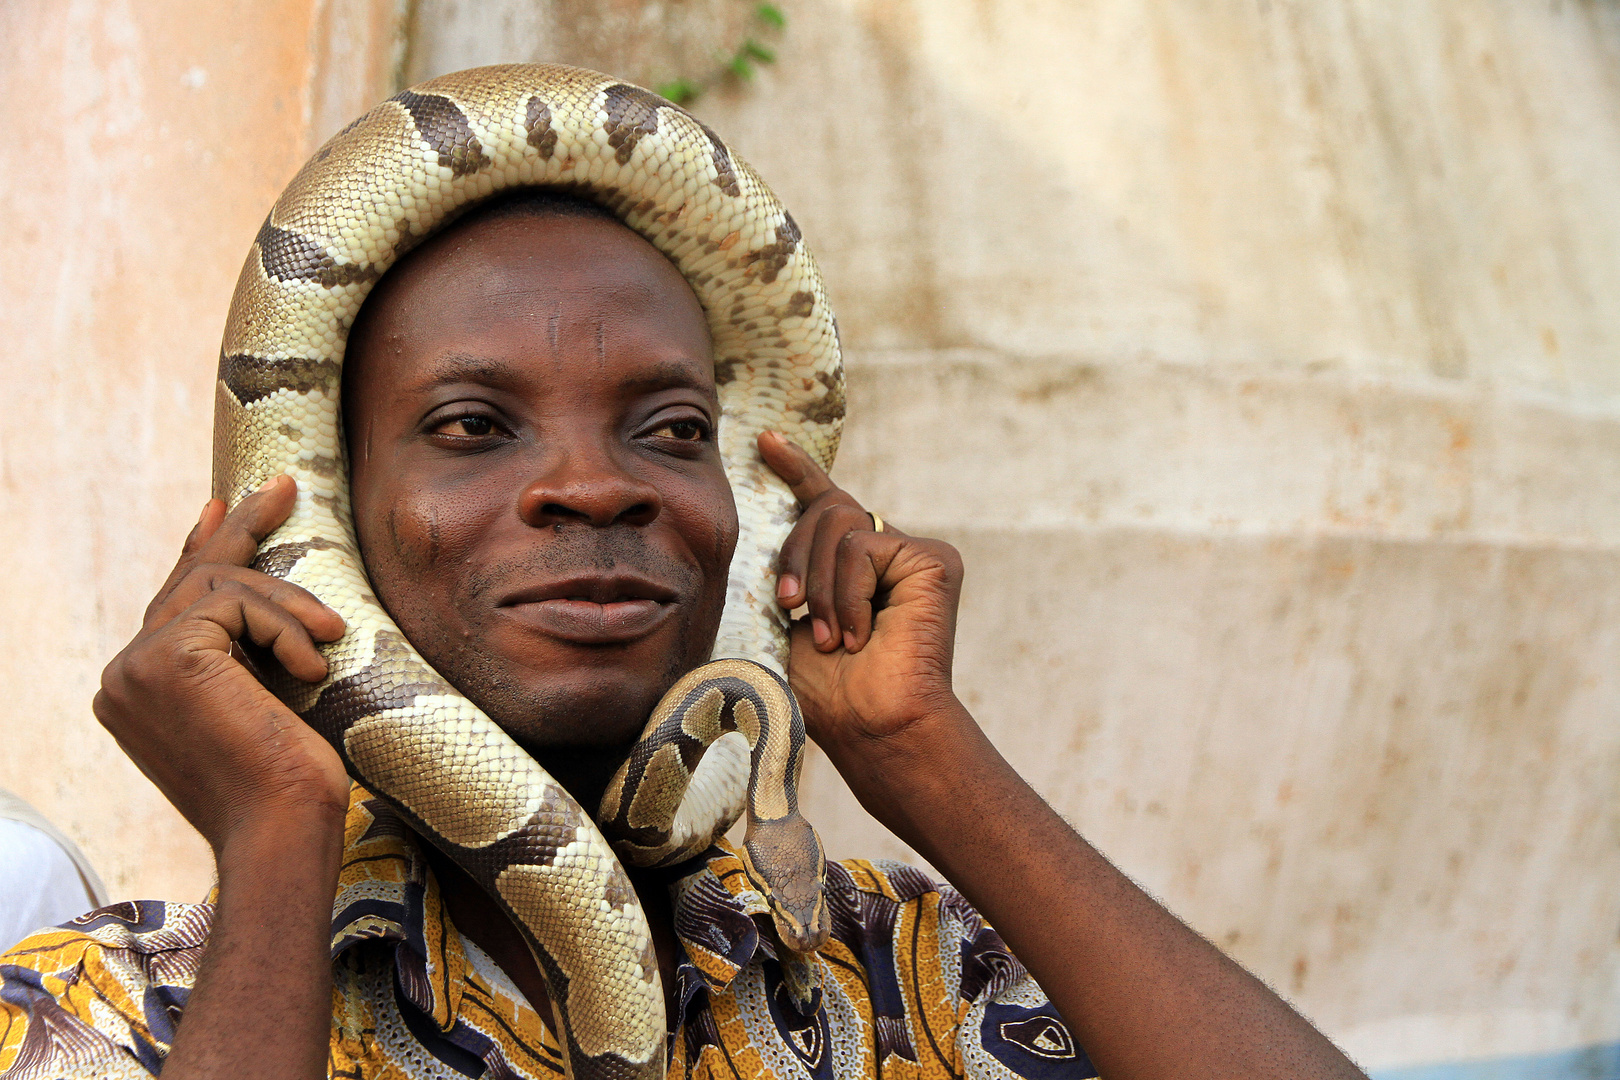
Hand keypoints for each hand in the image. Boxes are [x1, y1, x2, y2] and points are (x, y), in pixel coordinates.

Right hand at [94, 476, 349, 852]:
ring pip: (222, 588)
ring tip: (330, 634)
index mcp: (138, 692)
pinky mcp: (167, 657)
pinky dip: (284, 627)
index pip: (173, 605)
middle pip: (189, 584)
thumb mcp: (262, 703)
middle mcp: (123, 677)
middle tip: (283, 488)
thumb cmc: (289, 783)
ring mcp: (136, 667)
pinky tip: (307, 671)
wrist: (282, 828)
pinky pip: (237, 605)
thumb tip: (254, 605)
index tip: (223, 505)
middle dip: (240, 532)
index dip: (202, 549)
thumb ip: (240, 658)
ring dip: (288, 606)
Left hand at [758, 432, 964, 750]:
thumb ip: (786, 570)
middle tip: (789, 608)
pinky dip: (849, 592)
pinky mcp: (934, 560)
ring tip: (832, 637)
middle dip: (793, 556)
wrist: (873, 726)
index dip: (796, 468)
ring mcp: (911, 554)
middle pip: (824, 509)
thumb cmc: (829, 692)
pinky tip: (862, 634)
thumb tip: (755, 527)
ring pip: (839, 524)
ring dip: (820, 586)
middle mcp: (884, 552)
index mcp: (850, 566)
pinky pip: (863, 546)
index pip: (823, 502)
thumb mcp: (790, 619)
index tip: (765, 441)